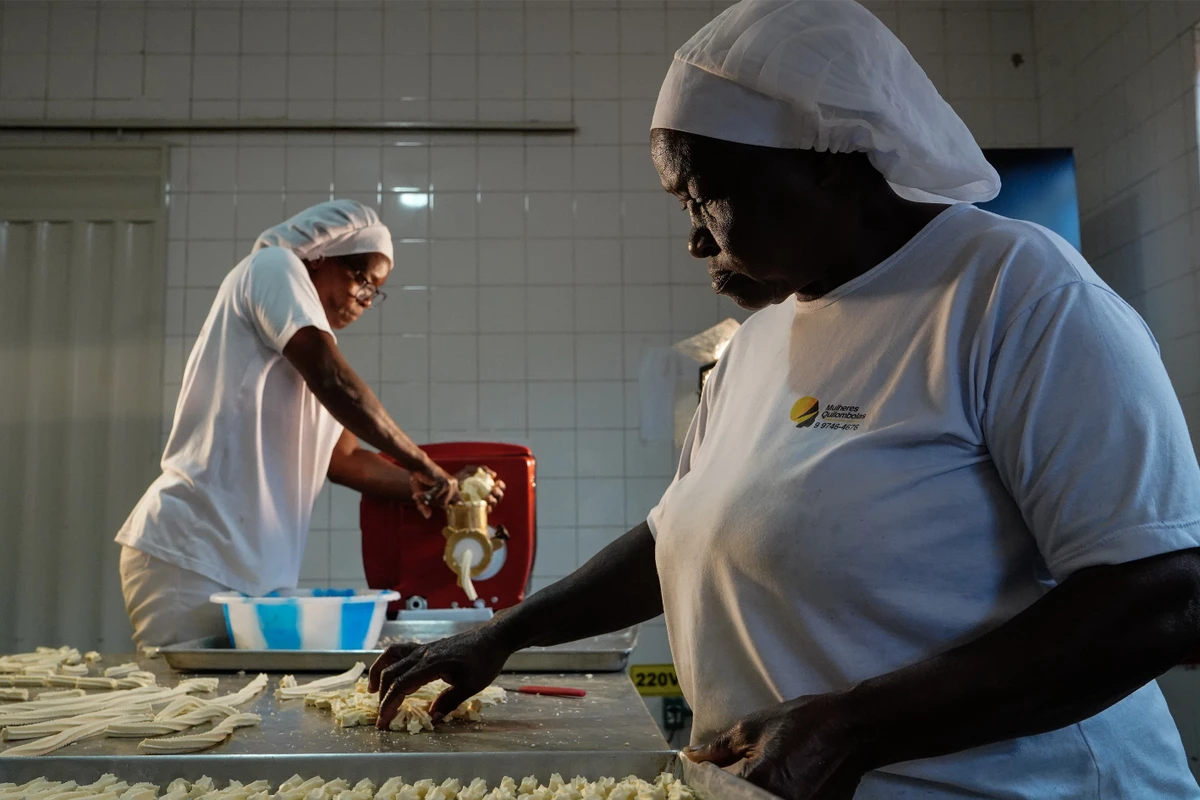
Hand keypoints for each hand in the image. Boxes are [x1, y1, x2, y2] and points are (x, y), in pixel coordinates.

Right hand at [368, 625, 512, 728]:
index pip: (401, 685)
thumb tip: (431, 718)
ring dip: (379, 673)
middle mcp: (423, 654)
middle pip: (392, 673)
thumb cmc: (485, 660)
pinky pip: (400, 652)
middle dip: (382, 696)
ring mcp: (424, 648)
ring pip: (391, 657)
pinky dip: (389, 662)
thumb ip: (450, 701)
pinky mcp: (427, 647)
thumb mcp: (472, 685)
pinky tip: (390, 672)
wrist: (493, 637)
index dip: (389, 704)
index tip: (384, 722)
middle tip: (381, 717)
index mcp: (431, 664)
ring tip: (372, 691)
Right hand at [410, 460, 458, 518]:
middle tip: (421, 498)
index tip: (450, 511)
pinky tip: (419, 493)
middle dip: (431, 503)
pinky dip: (425, 496)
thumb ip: (424, 507)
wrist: (417, 466)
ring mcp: (450, 484)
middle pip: (445, 505)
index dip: (455, 508)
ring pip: (441, 501)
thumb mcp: (422, 497)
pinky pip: (435, 496)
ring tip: (419, 494)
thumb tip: (428, 517)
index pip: (458, 504)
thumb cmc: (421, 480)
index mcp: (452, 490)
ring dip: (427, 500)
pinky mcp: (445, 481)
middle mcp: (453, 487)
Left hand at [455, 465, 505, 509]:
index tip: (497, 482)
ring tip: (488, 497)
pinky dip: (487, 509)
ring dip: (493, 501)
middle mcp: (487, 495)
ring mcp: (482, 503)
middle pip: (499, 496)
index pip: (499, 487)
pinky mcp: (476, 511)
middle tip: (493, 490)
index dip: (501, 485)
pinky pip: (485, 512)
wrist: (447, 487)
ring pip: (494, 504)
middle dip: (498, 493)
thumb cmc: (459, 479)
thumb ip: (482, 469)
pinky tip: (485, 506)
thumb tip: (494, 475)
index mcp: (487, 486)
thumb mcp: (470, 470)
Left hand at [684, 694, 866, 799]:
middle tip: (735, 778)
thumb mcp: (754, 727)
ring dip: (748, 795)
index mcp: (759, 780)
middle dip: (729, 794)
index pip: (718, 794)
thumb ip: (719, 748)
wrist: (852, 730)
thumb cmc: (804, 722)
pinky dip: (770, 798)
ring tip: (761, 777)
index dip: (708, 787)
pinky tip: (776, 784)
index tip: (705, 781)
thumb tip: (690, 757)